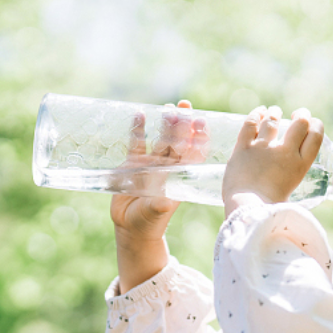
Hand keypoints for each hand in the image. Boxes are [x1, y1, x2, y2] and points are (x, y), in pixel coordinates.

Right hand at [110, 99, 209, 243]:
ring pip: (161, 138)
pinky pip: (137, 142)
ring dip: (165, 123)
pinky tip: (140, 113)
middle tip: (186, 106)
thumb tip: (164, 202)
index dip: (198, 138)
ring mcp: (151, 164)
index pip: (193, 153)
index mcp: (179, 176)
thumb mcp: (154, 213)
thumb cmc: (148, 221)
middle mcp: (168, 167)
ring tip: (168, 107)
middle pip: (178, 141)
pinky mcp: (133, 163)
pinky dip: (138, 129)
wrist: (131, 226)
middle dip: (183, 124)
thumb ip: (159, 206)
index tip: (202, 122)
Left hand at [222, 105, 323, 216]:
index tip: (312, 123)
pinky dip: (256, 114)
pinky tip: (259, 111)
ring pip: (273, 119)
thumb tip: (286, 176)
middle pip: (300, 123)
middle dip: (301, 114)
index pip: (316, 136)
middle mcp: (285, 153)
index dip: (317, 125)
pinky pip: (250, 124)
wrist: (247, 211)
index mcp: (300, 165)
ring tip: (275, 111)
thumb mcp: (290, 190)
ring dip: (275, 113)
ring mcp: (263, 149)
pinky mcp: (243, 148)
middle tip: (298, 114)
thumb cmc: (269, 208)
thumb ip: (289, 176)